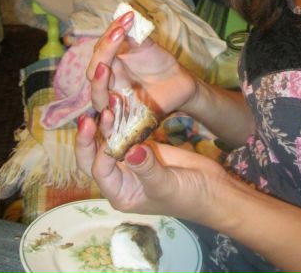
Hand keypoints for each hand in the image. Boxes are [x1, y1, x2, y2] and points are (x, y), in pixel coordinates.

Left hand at [76, 112, 228, 224]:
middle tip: (88, 119)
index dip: (101, 154)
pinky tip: (119, 104)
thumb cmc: (189, 196)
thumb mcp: (167, 185)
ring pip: (107, 141)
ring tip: (103, 104)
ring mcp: (130, 160)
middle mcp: (120, 177)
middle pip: (93, 157)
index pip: (100, 172)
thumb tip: (130, 151)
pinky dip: (121, 120)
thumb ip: (147, 169)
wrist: (212, 189)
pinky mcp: (142, 145)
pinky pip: (125, 132)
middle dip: (88, 139)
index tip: (110, 138)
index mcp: (120, 193)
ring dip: (104, 125)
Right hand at [87, 11, 197, 114]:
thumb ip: (135, 36)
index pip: (100, 49)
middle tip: (117, 35)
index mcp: (111, 63)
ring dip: (99, 82)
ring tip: (104, 67)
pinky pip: (111, 122)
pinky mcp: (125, 120)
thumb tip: (126, 16)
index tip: (127, 18)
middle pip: (93, 71)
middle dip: (103, 53)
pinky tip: (116, 99)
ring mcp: (115, 101)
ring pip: (97, 96)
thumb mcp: (148, 47)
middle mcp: (109, 82)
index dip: (110, 34)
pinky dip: (109, 112)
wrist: (180, 84)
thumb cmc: (160, 63)